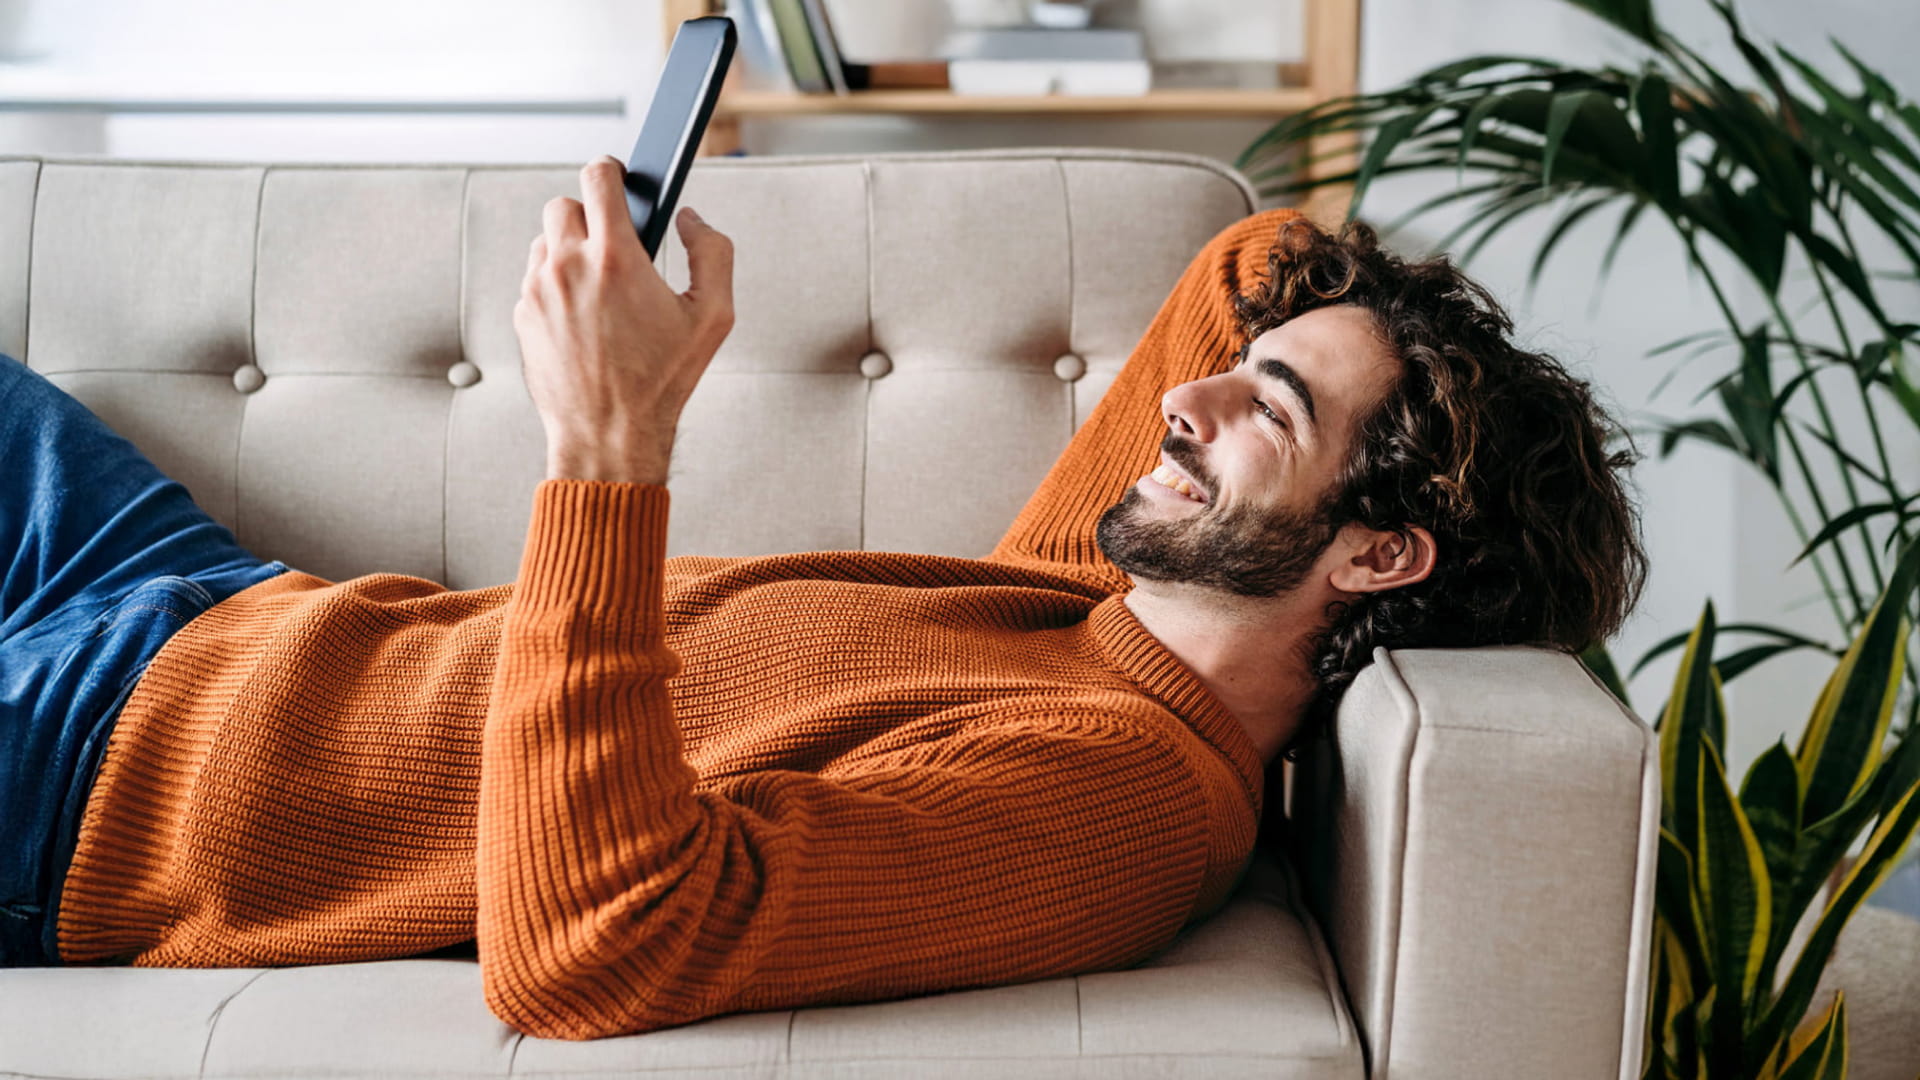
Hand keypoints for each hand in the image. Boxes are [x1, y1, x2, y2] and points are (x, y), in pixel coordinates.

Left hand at [514, 155, 735, 484]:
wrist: (609, 435)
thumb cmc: (662, 381)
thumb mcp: (712, 317)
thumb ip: (713, 254)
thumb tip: (693, 220)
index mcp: (615, 258)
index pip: (598, 177)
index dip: (611, 170)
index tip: (619, 177)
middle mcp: (568, 267)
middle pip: (565, 204)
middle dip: (590, 215)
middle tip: (615, 244)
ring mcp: (538, 291)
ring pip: (546, 242)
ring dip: (570, 251)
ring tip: (601, 287)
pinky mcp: (522, 315)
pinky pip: (535, 280)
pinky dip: (556, 286)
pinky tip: (584, 316)